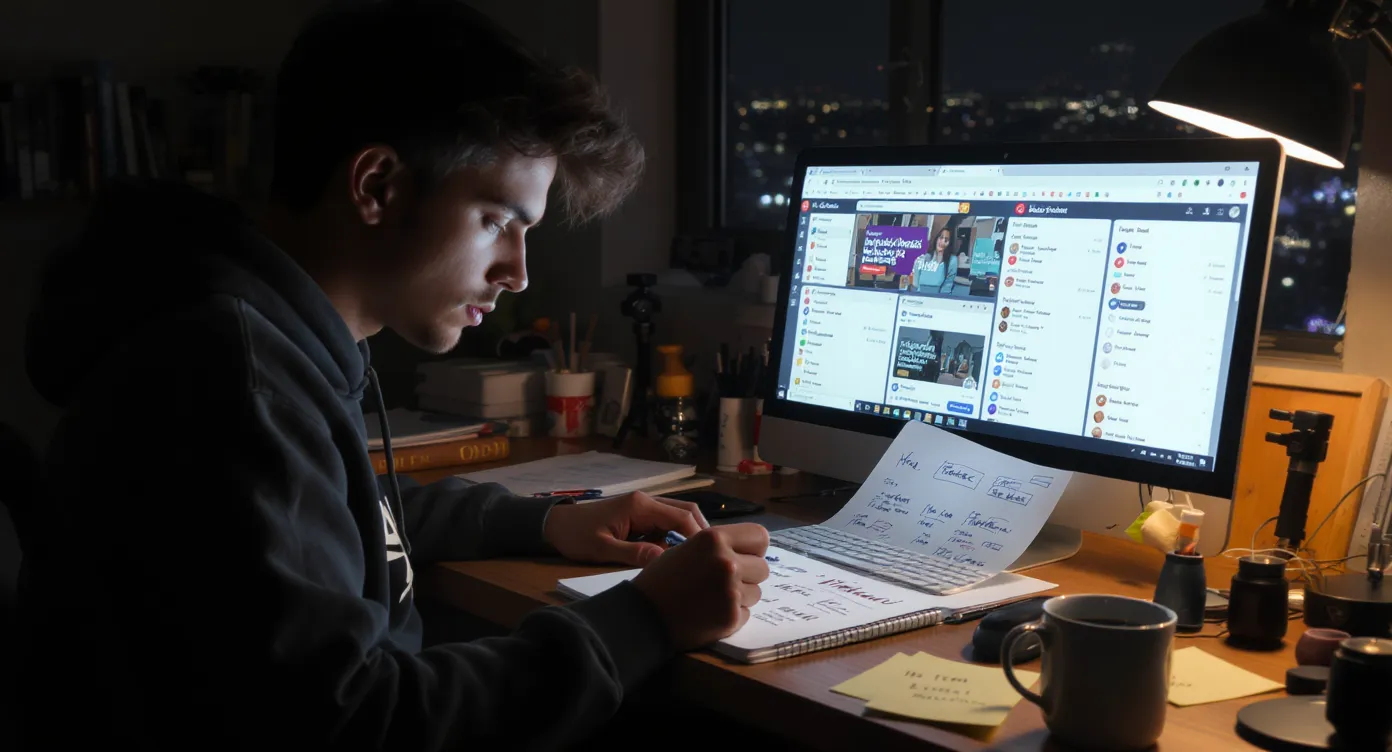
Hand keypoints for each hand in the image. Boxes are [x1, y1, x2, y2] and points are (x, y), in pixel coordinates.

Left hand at [542, 492, 708, 565]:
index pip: (681, 517)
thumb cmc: (576, 535)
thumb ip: (634, 553)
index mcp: (640, 506)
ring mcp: (643, 506)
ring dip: (687, 535)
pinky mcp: (639, 515)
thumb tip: (665, 560)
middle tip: (709, 559)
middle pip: (685, 511)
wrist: (554, 524)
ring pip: (677, 516)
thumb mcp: (602, 549)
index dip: (697, 536)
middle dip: (699, 533)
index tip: (708, 557)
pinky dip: (673, 537)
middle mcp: (646, 501)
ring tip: (694, 559)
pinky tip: (673, 555)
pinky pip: (664, 523)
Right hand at [631, 524, 770, 650]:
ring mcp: (730, 591)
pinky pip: (746, 613)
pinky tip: (710, 612)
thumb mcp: (687, 548)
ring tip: (713, 597)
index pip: (761, 537)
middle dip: (748, 575)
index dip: (753, 548)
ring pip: (756, 592)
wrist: (643, 615)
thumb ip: (718, 546)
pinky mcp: (731, 617)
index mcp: (714, 538)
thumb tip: (748, 550)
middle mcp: (726, 562)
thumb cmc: (662, 579)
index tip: (743, 556)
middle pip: (762, 568)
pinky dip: (732, 615)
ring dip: (740, 596)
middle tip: (724, 582)